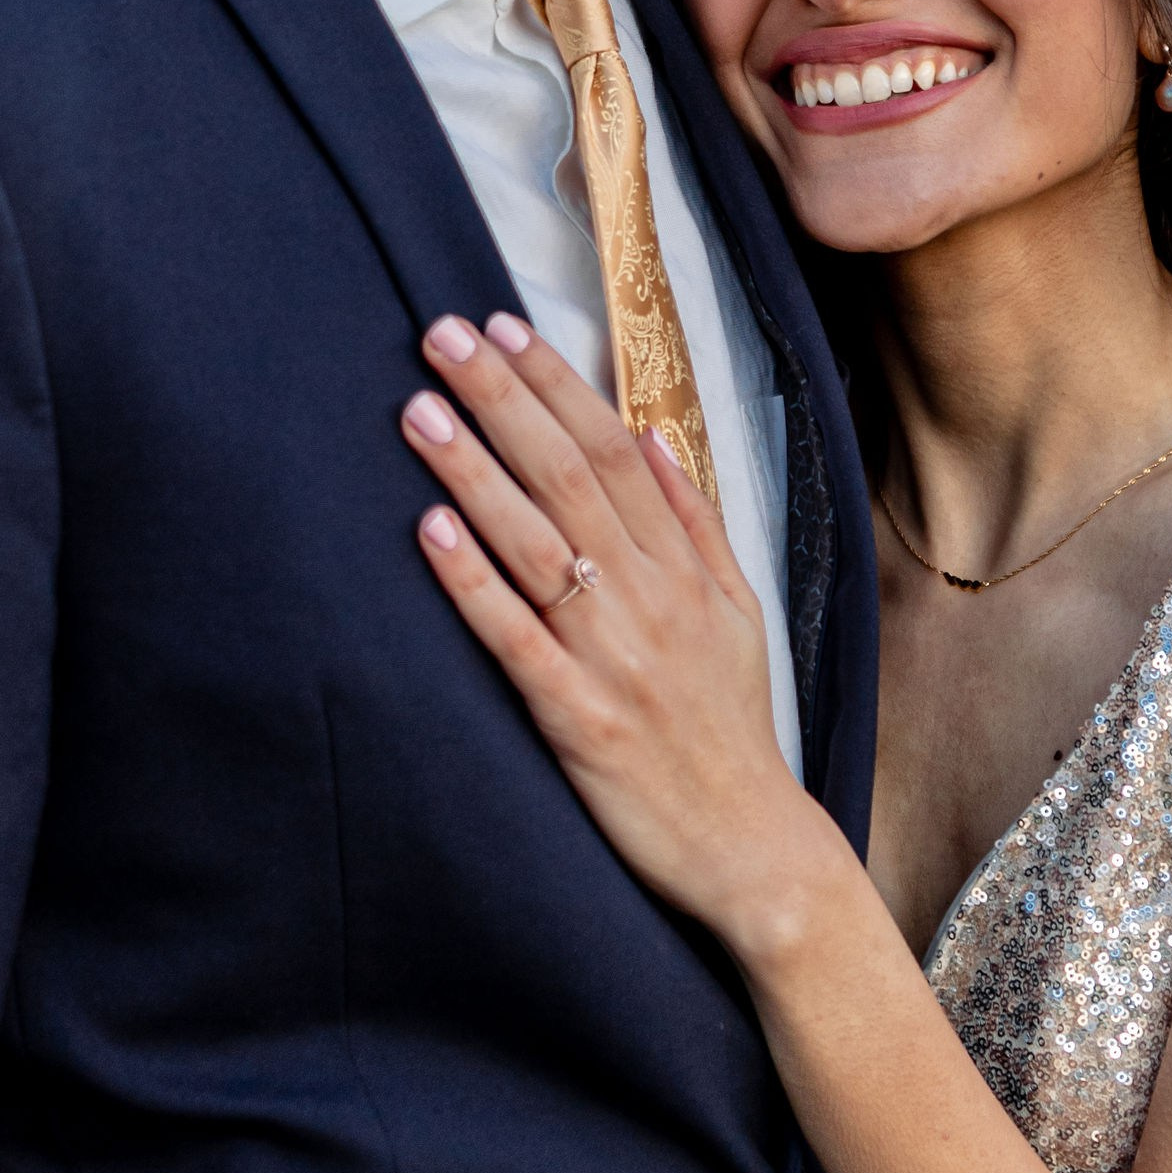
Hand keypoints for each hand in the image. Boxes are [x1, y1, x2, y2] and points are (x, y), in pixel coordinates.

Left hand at [399, 313, 839, 952]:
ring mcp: (612, 656)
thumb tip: (653, 436)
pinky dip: (473, 580)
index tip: (506, 327)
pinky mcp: (577, 717)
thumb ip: (695, 522)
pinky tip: (430, 529)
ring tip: (420, 410)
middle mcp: (649, 597)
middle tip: (443, 337)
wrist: (751, 844)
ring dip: (474, 470)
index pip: (614, 448)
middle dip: (502, 399)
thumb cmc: (732, 728)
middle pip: (568, 475)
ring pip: (536, 542)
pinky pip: (515, 637)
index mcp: (684, 568)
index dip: (556, 384)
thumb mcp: (739, 612)